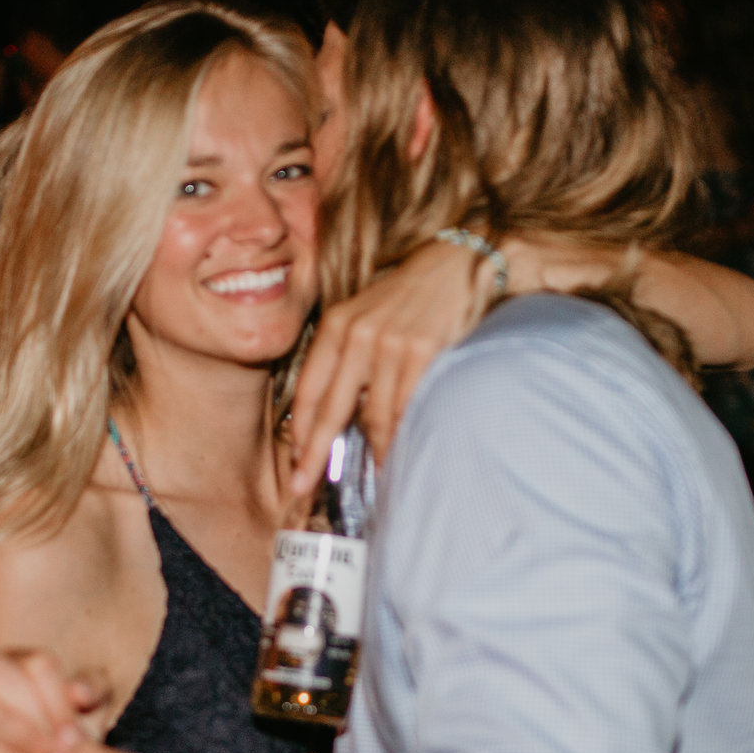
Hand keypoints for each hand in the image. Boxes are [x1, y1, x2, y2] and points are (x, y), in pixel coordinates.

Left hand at [287, 238, 491, 496]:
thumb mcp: (365, 315)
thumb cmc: (408, 298)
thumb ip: (346, 357)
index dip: (301, 433)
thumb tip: (334, 416)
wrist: (457, 263)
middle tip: (304, 489)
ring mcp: (390, 343)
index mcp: (337, 325)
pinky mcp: (422, 351)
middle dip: (315, 455)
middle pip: (330, 410)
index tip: (296, 464)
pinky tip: (402, 453)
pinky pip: (406, 408)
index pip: (309, 389)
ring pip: (373, 416)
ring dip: (374, 452)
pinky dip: (403, 436)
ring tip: (376, 476)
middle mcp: (358, 333)